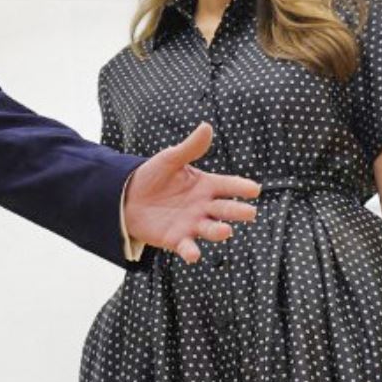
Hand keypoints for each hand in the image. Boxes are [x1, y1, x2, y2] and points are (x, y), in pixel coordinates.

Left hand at [123, 123, 260, 262]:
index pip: (228, 185)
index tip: (254, 189)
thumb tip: (206, 126)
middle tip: (250, 213)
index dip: (241, 187)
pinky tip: (193, 255)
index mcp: (206, 185)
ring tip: (225, 231)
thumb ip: (189, 147)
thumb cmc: (153, 177)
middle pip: (225, 209)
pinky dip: (191, 251)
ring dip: (218, 231)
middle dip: (237, 211)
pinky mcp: (177, 239)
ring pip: (211, 229)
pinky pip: (187, 246)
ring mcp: (192, 224)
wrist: (126, 197)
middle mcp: (204, 206)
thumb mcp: (169, 159)